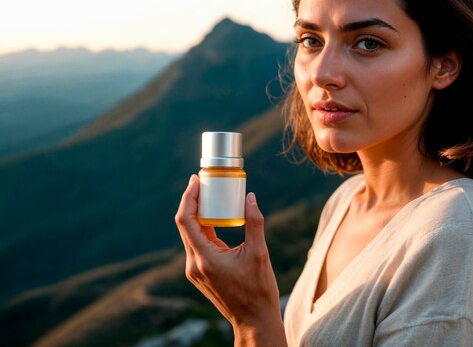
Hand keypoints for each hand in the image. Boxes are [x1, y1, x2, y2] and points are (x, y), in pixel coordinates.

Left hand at [175, 174, 286, 345]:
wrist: (254, 320)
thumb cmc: (258, 290)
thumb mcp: (259, 253)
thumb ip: (254, 223)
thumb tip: (250, 197)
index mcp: (205, 258)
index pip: (186, 220)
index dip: (188, 197)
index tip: (196, 180)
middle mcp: (194, 264)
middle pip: (185, 225)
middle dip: (192, 201)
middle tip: (203, 182)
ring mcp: (195, 270)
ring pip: (190, 234)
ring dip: (198, 214)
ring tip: (210, 195)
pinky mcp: (201, 273)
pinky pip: (197, 244)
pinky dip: (204, 227)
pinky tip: (215, 217)